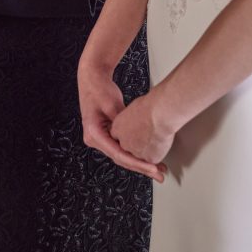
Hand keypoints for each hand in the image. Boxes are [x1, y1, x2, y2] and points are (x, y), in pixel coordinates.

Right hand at [78, 60, 166, 182]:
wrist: (92, 78)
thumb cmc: (99, 88)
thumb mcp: (114, 105)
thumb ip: (125, 124)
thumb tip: (140, 136)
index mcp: (94, 134)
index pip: (119, 155)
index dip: (138, 163)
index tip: (152, 168)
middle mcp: (95, 140)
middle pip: (121, 159)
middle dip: (141, 167)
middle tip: (159, 173)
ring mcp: (100, 139)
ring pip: (122, 156)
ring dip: (139, 162)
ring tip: (157, 168)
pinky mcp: (106, 135)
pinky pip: (121, 148)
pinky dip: (134, 152)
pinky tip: (147, 157)